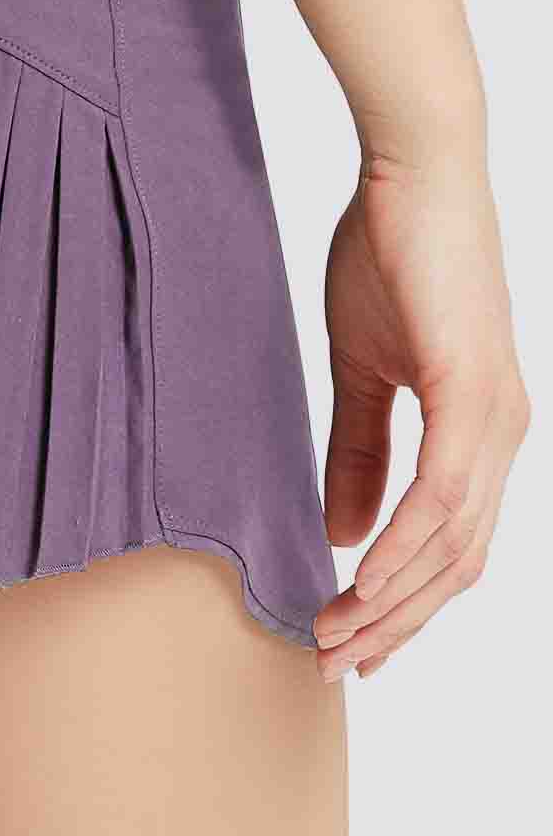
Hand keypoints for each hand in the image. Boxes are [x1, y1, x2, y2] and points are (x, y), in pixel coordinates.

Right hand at [311, 151, 529, 680]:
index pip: (451, 548)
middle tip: (332, 662)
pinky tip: (360, 574)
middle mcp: (502, 437)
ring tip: (332, 633)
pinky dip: (402, 544)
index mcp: (481, 434)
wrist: (412, 174)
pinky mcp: (472, 392)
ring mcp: (495, 418)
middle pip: (457, 566)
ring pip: (453, 544)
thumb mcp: (361, 370)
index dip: (403, 607)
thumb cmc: (390, 257)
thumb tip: (345, 534)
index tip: (349, 644)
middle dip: (394, 625)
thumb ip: (356, 451)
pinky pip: (441, 494)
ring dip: (391, 600)